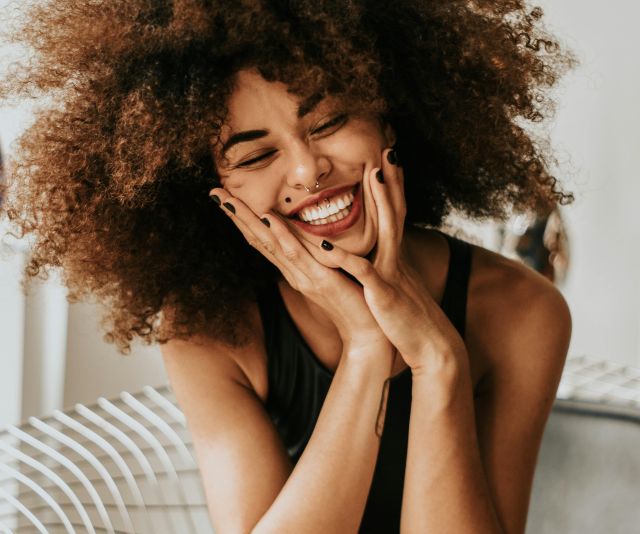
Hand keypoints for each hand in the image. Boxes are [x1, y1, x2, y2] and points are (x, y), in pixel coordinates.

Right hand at [208, 169, 392, 356]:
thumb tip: (311, 235)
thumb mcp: (332, 272)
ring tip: (229, 200)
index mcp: (295, 269)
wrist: (368, 332)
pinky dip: (282, 236)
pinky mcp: (321, 281)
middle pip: (258, 239)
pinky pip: (298, 255)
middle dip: (236, 215)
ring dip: (249, 221)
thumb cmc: (354, 300)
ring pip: (270, 244)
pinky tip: (270, 219)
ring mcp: (304, 276)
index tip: (226, 197)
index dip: (244, 219)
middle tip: (214, 192)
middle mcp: (293, 272)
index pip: (263, 239)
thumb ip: (319, 255)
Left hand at [326, 148, 467, 377]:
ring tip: (374, 175)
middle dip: (393, 181)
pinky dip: (344, 258)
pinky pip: (363, 271)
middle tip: (389, 150)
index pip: (394, 216)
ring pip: (387, 231)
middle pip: (396, 212)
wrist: (432, 347)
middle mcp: (395, 259)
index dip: (392, 189)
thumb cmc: (409, 319)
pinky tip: (326, 243)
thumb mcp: (397, 287)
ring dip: (382, 202)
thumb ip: (387, 269)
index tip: (388, 162)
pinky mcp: (383, 293)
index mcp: (394, 258)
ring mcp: (391, 273)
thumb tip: (379, 257)